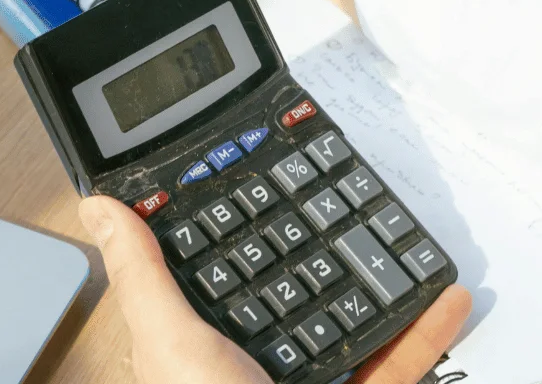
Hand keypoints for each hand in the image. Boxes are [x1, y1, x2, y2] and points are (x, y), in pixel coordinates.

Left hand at [78, 195, 470, 383]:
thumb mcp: (171, 344)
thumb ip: (144, 277)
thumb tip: (98, 206)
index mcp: (192, 346)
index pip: (203, 271)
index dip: (220, 225)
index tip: (243, 177)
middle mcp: (243, 365)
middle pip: (280, 292)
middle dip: (308, 251)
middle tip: (331, 202)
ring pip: (341, 324)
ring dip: (373, 285)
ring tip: (392, 241)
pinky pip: (390, 368)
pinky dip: (421, 336)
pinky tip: (444, 298)